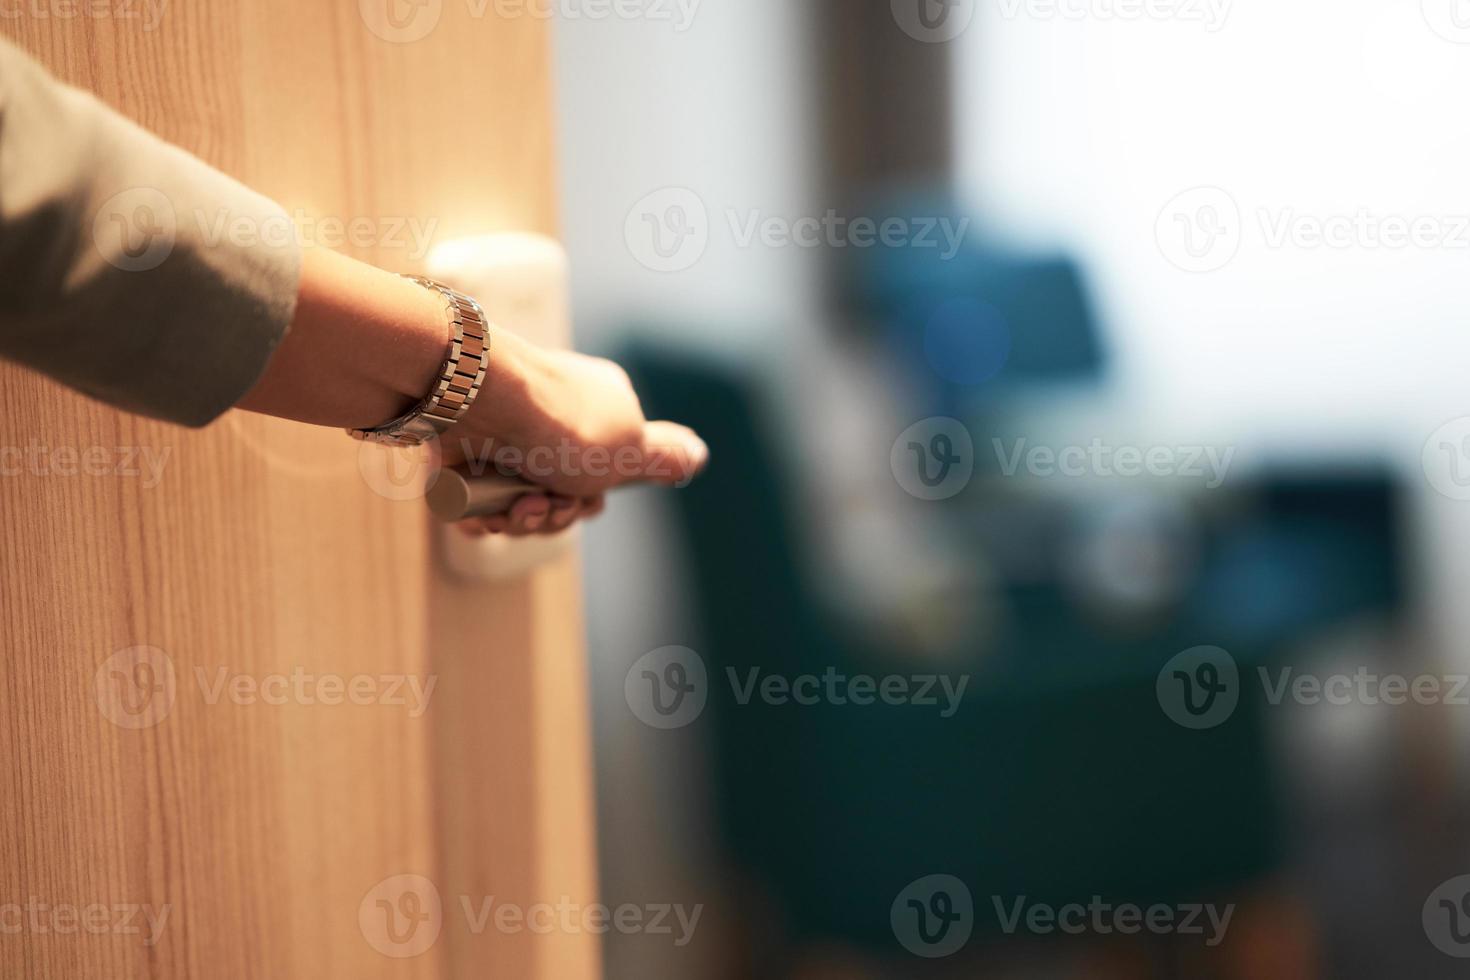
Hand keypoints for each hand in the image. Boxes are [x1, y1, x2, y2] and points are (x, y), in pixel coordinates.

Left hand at [239, 248, 707, 536]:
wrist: (477, 399)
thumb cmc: (562, 423)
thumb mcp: (631, 447)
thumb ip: (664, 457)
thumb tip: (697, 455)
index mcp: (596, 408)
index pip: (601, 475)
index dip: (590, 502)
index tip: (582, 501)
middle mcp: (550, 419)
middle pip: (556, 494)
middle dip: (549, 515)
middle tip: (536, 508)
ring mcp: (502, 433)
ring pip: (513, 502)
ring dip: (514, 518)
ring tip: (507, 507)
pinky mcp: (458, 447)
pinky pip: (471, 500)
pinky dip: (477, 515)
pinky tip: (478, 513)